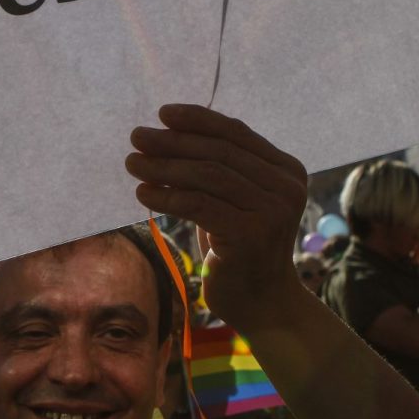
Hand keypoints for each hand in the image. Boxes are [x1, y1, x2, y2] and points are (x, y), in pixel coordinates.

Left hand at [126, 104, 307, 325]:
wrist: (262, 304)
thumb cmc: (239, 249)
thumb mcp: (233, 201)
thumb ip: (219, 168)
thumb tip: (168, 132)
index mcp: (286, 170)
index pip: (236, 133)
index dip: (198, 120)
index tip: (163, 114)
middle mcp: (285, 187)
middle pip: (219, 151)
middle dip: (173, 141)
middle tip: (137, 136)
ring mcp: (272, 211)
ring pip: (208, 175)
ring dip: (164, 166)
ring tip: (133, 163)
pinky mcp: (251, 235)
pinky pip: (199, 204)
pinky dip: (167, 196)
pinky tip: (143, 193)